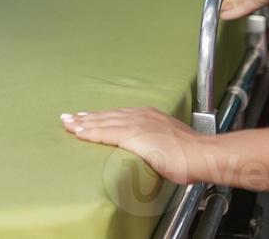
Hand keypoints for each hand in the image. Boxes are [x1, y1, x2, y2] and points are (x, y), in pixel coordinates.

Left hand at [59, 108, 216, 184]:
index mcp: (149, 115)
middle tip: (68, 117)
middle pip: (107, 115)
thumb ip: (156, 142)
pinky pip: (106, 132)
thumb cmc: (191, 154)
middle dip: (86, 117)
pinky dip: (90, 132)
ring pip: (103, 122)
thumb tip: (152, 151)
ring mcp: (137, 123)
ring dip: (83, 123)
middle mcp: (141, 115)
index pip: (118, 115)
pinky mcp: (134, 134)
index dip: (100, 117)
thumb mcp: (170, 142)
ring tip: (67, 123)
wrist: (201, 154)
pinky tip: (78, 133)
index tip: (86, 117)